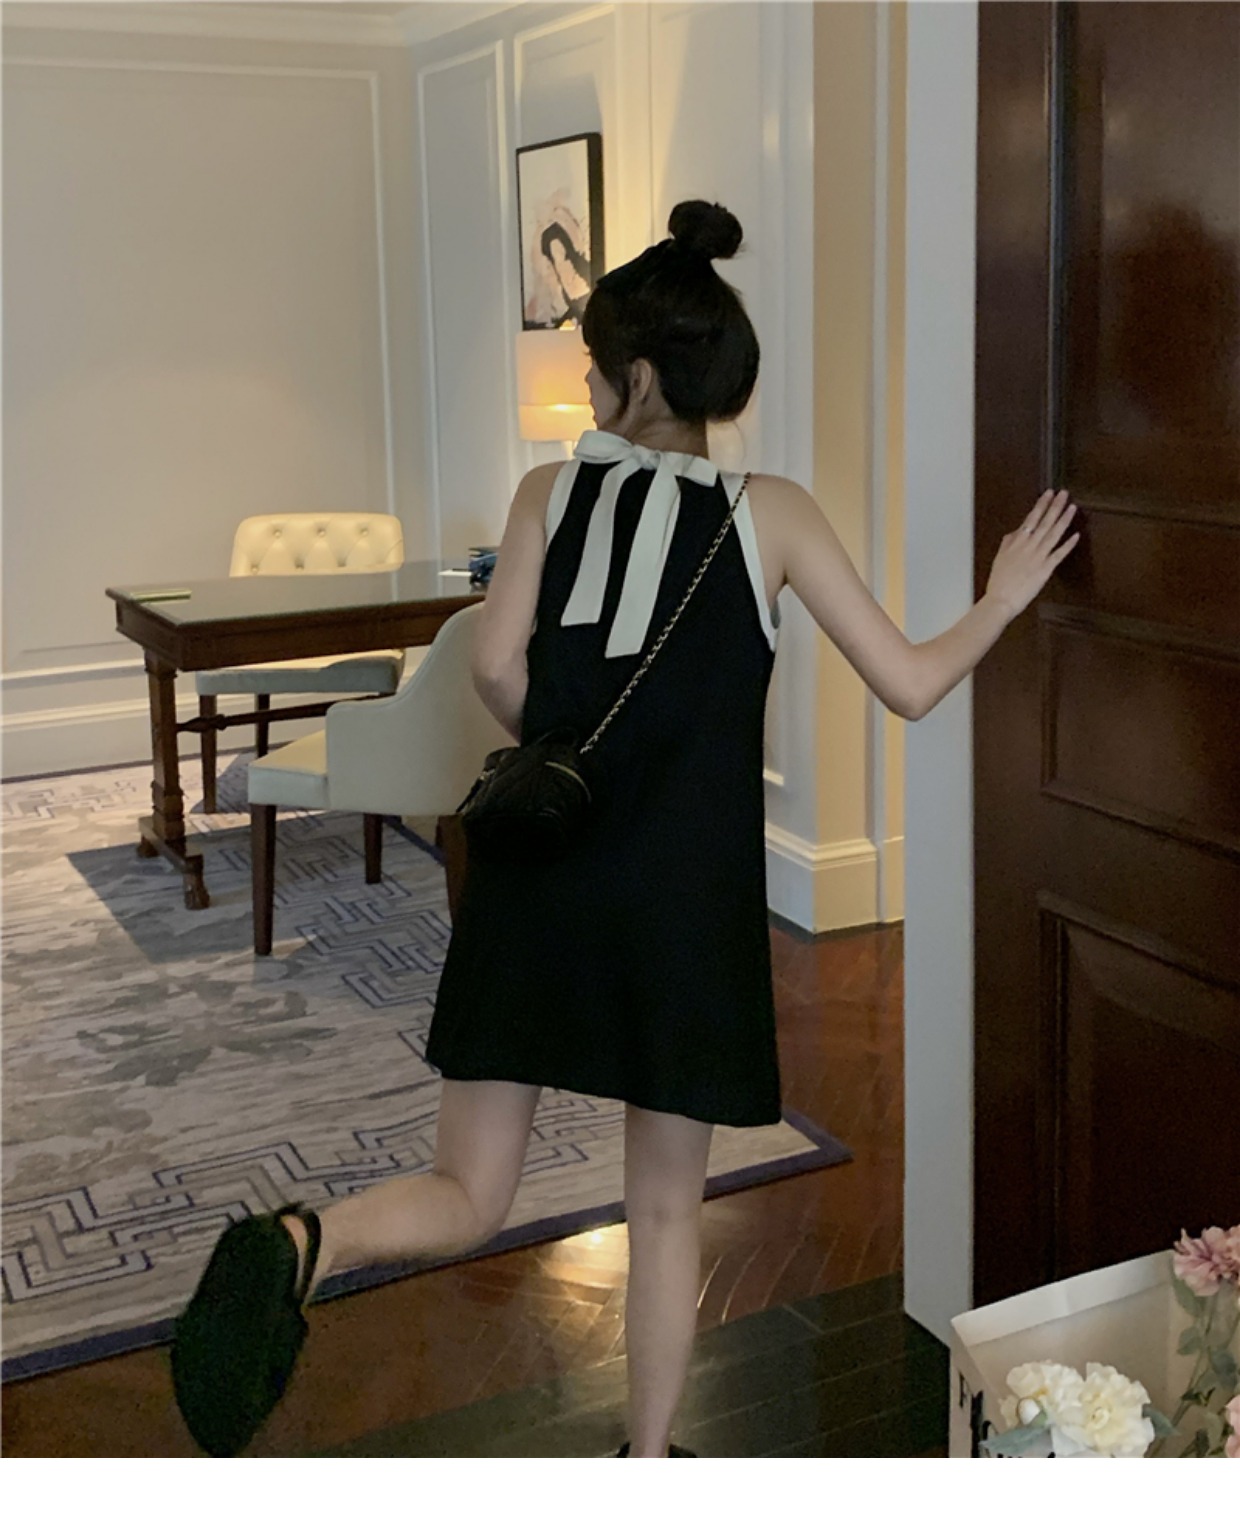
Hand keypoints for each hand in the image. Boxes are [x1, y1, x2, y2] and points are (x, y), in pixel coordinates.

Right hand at [986, 489, 1079, 619]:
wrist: (1000, 600)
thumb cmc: (998, 583)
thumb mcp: (999, 559)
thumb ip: (1007, 544)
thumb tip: (1013, 534)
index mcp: (1016, 543)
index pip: (1031, 519)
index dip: (1041, 505)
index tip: (1048, 494)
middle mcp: (1028, 546)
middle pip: (1044, 522)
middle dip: (1055, 506)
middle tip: (1063, 493)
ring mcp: (1038, 556)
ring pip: (1053, 534)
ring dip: (1063, 519)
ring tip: (1072, 507)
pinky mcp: (1045, 569)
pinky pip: (1059, 554)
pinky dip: (1068, 544)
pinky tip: (1076, 535)